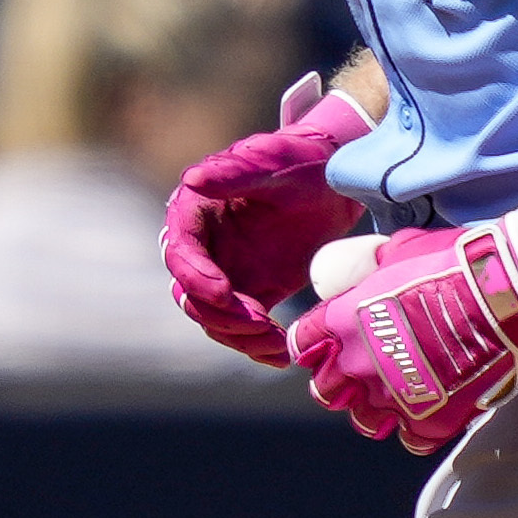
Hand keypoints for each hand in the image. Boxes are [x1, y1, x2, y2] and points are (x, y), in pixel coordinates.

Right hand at [158, 76, 369, 362]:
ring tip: (279, 343)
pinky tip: (283, 355)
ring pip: (214, 319)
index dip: (197, 278)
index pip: (180, 253)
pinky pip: (243, 329)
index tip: (227, 293)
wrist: (336, 180)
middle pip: (191, 296)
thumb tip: (192, 179)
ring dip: (241, 338)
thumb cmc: (302, 162)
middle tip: (264, 325)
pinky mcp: (251, 293)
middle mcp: (202, 248)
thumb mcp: (272, 163)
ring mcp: (225, 274)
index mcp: (195, 212)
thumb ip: (234, 173)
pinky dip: (258, 346)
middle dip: (223, 316)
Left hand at [287, 219, 517, 450]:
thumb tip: (358, 274)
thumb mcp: (398, 250)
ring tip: (395, 397)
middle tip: (360, 375)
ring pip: (365, 421)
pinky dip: (418, 429)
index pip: (304, 344)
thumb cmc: (455, 261)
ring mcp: (394, 396)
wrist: (507, 290)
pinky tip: (430, 413)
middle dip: (339, 383)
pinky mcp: (431, 420)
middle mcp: (359, 364)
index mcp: (343, 321)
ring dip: (375, 410)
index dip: (314, 346)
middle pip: (326, 390)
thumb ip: (368, 269)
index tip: (325, 347)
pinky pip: (410, 440)